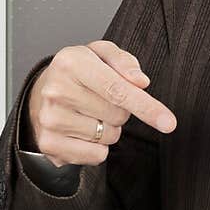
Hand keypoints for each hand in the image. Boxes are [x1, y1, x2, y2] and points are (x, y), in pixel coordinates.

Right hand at [26, 40, 176, 167]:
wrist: (41, 92)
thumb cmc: (79, 72)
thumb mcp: (101, 54)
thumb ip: (124, 62)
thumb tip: (141, 82)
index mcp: (72, 62)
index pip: (117, 89)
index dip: (146, 107)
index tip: (168, 123)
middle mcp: (57, 90)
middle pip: (118, 115)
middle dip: (121, 110)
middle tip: (101, 99)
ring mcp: (50, 119)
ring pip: (109, 137)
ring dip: (109, 128)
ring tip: (89, 113)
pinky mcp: (49, 143)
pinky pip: (97, 155)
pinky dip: (97, 147)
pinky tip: (82, 131)